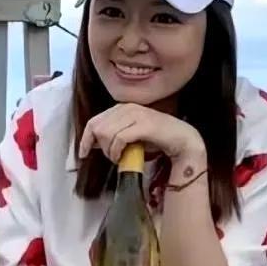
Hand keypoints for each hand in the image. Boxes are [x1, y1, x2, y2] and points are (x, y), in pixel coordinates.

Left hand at [78, 103, 205, 164]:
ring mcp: (137, 114)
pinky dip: (117, 151)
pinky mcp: (144, 124)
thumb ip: (114, 134)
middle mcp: (128, 107)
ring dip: (109, 151)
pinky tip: (122, 157)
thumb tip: (94, 142)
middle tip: (112, 157)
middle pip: (98, 127)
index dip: (86, 138)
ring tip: (118, 158)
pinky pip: (119, 138)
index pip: (95, 121)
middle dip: (100, 146)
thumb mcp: (131, 135)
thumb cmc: (157, 139)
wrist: (182, 140)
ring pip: (106, 133)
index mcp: (123, 107)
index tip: (83, 153)